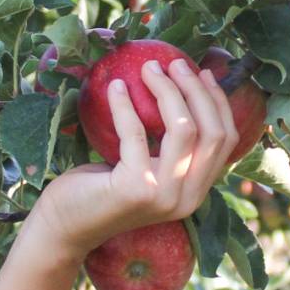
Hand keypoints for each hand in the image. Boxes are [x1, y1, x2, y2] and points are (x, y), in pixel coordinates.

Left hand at [30, 55, 238, 260]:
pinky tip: (115, 87)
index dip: (217, 101)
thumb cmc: (101, 188)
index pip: (225, 140)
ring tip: (147, 68)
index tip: (201, 72)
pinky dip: (125, 105)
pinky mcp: (136, 188)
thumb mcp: (144, 165)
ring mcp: (164, 195)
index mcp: (196, 191)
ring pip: (184, 129)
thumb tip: (181, 87)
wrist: (64, 226)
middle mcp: (187, 197)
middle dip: (196, 90)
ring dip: (167, 90)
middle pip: (212, 131)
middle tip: (174, 63)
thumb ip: (167, 144)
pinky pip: (135, 132)